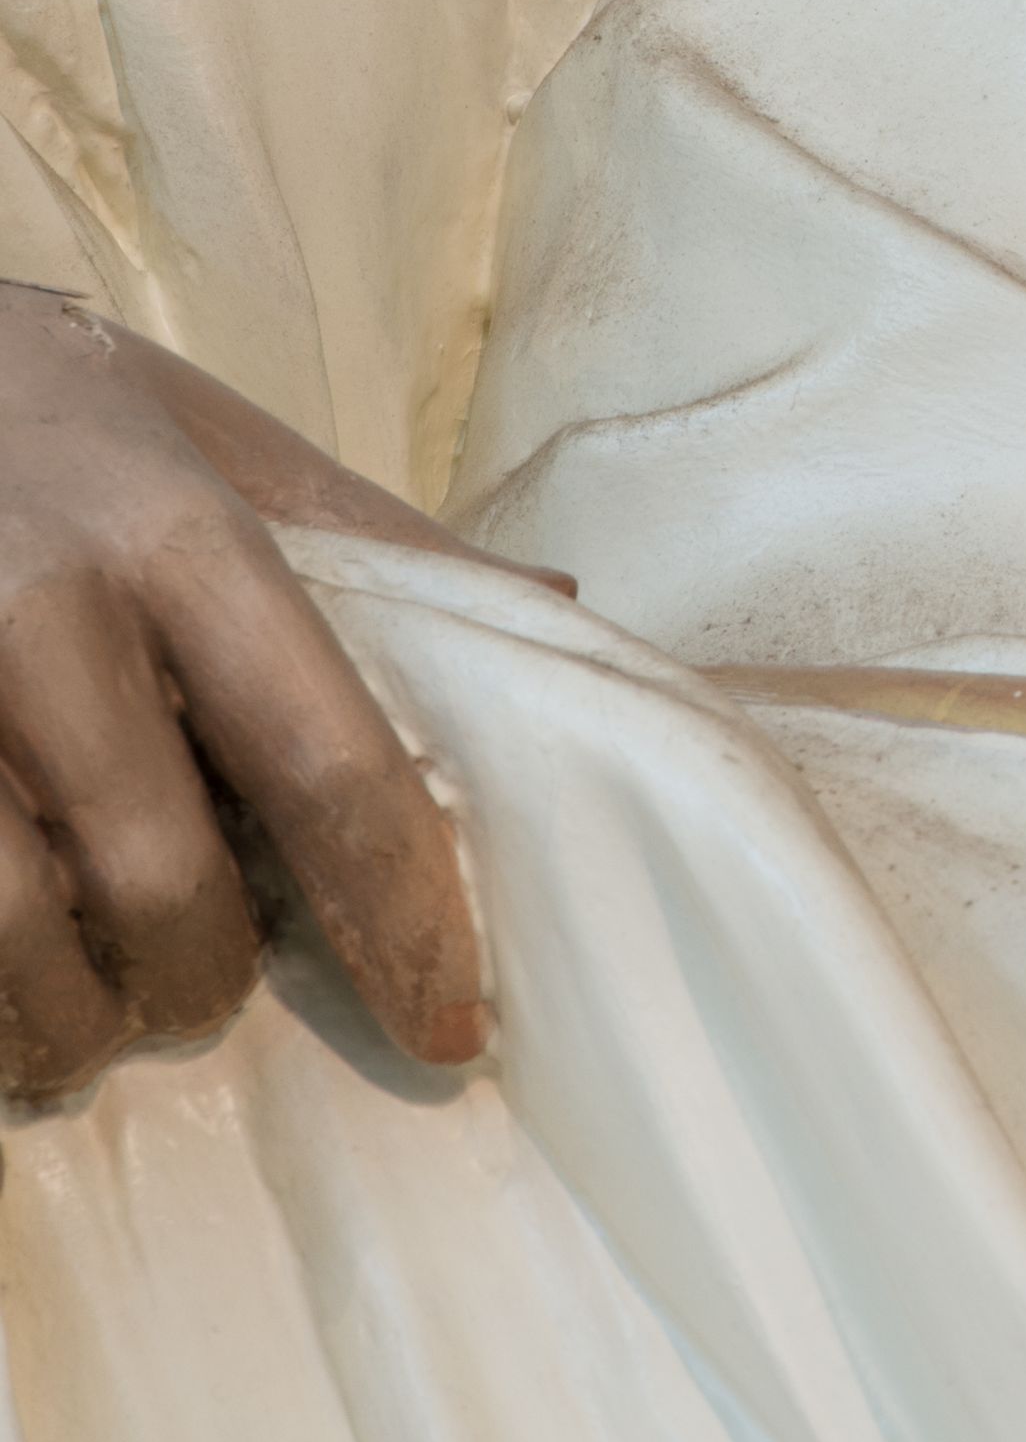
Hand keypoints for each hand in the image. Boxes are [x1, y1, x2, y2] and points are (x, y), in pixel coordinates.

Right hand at [0, 285, 499, 1102]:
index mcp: (180, 542)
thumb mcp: (218, 441)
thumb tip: (554, 606)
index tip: (446, 1026)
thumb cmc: (56, 415)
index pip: (330, 768)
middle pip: (166, 887)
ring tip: (91, 1009)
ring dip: (71, 1019)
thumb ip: (374, 540)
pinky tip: (3, 981)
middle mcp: (47, 622)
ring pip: (15, 948)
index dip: (403, 922)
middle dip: (204, 978)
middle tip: (209, 979)